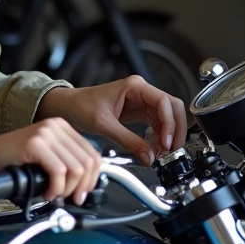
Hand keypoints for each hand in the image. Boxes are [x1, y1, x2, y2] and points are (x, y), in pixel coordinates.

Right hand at [0, 117, 101, 204]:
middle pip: (88, 162)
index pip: (93, 154)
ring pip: (76, 168)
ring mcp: (45, 133)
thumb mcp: (46, 158)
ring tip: (55, 195)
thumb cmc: (11, 162)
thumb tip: (87, 183)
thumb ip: (66, 163)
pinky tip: (47, 193)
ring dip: (68, 189)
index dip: (92, 179)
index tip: (83, 193)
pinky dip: (56, 188)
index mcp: (62, 127)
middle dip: (82, 186)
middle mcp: (56, 126)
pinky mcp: (35, 143)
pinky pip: (59, 171)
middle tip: (71, 199)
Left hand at [36, 76, 187, 165]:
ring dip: (168, 135)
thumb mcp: (104, 125)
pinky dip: (159, 137)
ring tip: (161, 152)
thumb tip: (148, 156)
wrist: (68, 107)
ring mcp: (142, 102)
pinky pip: (157, 124)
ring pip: (167, 117)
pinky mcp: (139, 112)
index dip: (169, 123)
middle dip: (176, 129)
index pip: (164, 102)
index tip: (166, 142)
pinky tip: (154, 148)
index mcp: (135, 86)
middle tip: (172, 149)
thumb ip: (128, 141)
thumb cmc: (81, 106)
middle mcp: (142, 92)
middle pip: (172, 108)